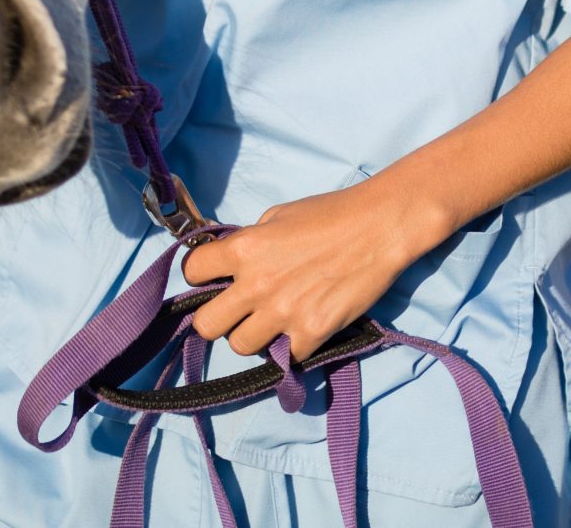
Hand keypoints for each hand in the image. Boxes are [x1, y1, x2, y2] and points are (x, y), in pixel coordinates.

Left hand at [179, 177, 446, 362]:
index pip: (191, 271)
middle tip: (237, 310)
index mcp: (244, 248)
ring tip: (272, 321)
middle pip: (206, 325)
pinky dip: (291, 347)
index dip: (199, 274)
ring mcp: (283, 312)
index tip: (212, 277)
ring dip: (254, 335)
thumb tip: (231, 263)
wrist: (379, 227)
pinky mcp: (312, 332)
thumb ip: (249, 242)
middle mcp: (256, 284)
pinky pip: (284, 357)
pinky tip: (303, 329)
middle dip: (218, 318)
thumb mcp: (278, 216)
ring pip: (241, 346)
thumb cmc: (330, 213)